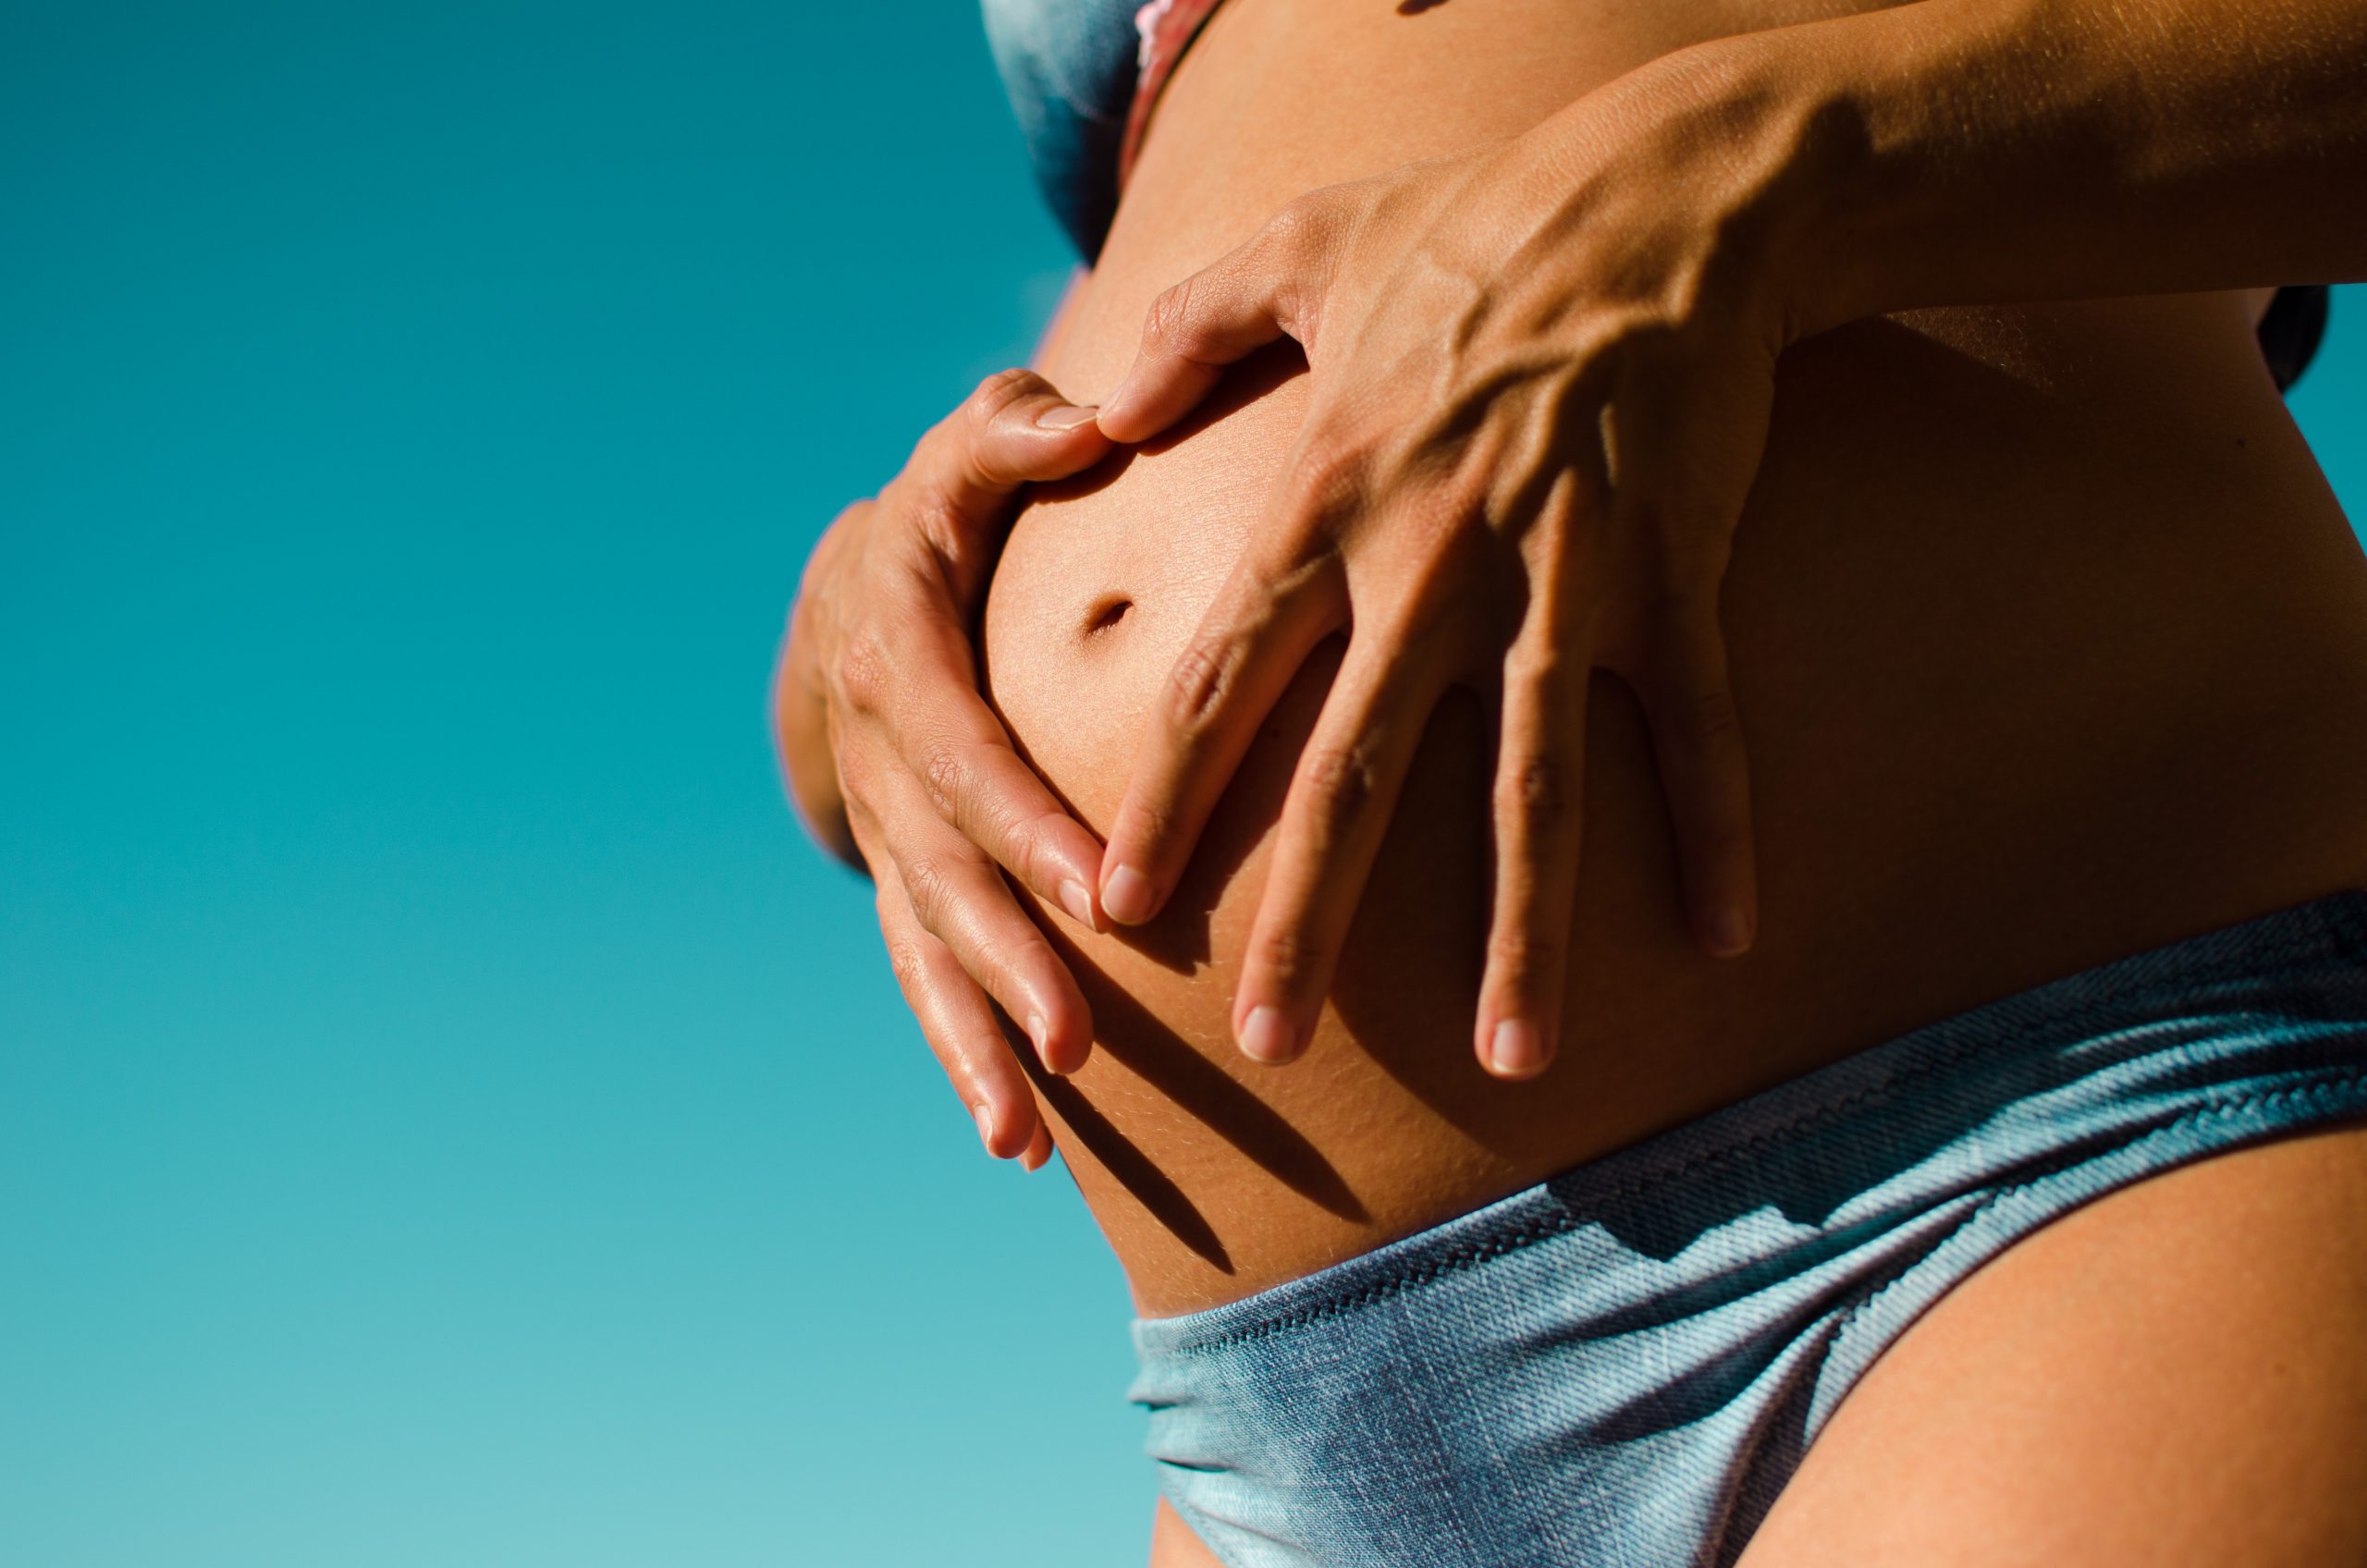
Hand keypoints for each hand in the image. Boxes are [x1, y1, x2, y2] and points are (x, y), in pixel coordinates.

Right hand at [777, 369, 1113, 1165]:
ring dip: (974, 1041)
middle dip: (1010, 961)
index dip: (1025, 825)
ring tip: (1027, 1131)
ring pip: (926, 950)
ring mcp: (888, 838)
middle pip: (946, 876)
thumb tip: (1089, 420)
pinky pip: (924, 979)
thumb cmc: (946, 521)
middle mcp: (882, 764)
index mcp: (898, 659)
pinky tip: (1018, 1144)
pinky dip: (962, 1059)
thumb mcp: (964, 459)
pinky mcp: (905, 886)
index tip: (1103, 891)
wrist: (852, 602)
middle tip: (1080, 1037)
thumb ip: (1014, 436)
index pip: (964, 752)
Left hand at [1090, 56, 1824, 1079]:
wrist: (1659, 194)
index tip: (1117, 908)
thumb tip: (1093, 403)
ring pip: (1533, 787)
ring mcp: (1560, 581)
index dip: (1167, 803)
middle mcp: (1431, 566)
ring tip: (1518, 1058)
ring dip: (1524, 932)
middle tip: (1265, 1043)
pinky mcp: (1676, 576)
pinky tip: (1725, 939)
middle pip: (1355, 776)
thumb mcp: (1298, 247)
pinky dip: (1716, 833)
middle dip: (1309, 919)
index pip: (1225, 684)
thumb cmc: (1473, 223)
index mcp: (1329, 504)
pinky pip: (1698, 729)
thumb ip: (1185, 329)